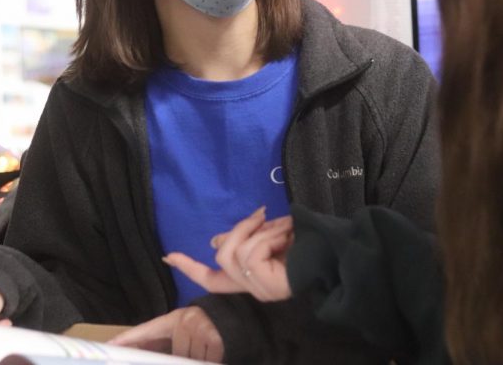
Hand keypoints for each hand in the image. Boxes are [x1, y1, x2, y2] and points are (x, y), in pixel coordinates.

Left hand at [109, 307, 223, 361]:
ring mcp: (198, 328)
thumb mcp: (186, 330)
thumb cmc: (206, 326)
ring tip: (206, 352)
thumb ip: (169, 343)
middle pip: (174, 355)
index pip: (145, 329)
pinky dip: (212, 361)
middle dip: (182, 359)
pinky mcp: (214, 338)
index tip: (110, 346)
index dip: (128, 339)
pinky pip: (207, 361)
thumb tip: (147, 357)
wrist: (235, 316)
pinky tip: (216, 355)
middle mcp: (184, 321)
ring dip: (198, 361)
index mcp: (173, 319)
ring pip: (190, 360)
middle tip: (193, 350)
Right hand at [165, 207, 294, 301]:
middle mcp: (251, 287)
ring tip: (283, 228)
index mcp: (250, 277)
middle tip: (263, 214)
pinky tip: (286, 238)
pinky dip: (268, 237)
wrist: (334, 255)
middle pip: (221, 257)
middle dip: (240, 229)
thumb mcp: (269, 236)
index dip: (189, 267)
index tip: (168, 257)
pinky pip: (250, 253)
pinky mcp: (263, 285)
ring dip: (260, 231)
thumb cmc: (307, 244)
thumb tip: (214, 242)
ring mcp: (257, 288)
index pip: (212, 278)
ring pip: (234, 252)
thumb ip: (243, 239)